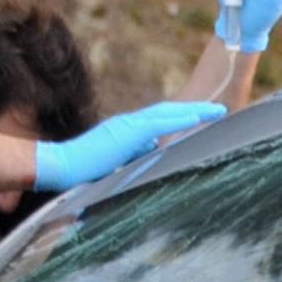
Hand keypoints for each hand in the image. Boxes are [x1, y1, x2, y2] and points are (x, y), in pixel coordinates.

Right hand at [32, 101, 226, 191]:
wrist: (61, 167)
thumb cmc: (84, 172)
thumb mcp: (117, 165)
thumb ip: (135, 158)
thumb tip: (152, 153)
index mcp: (128, 132)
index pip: (161, 121)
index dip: (183, 118)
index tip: (203, 119)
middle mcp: (130, 124)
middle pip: (169, 112)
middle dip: (195, 111)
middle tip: (220, 110)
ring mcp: (127, 125)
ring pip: (167, 113)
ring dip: (194, 111)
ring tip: (216, 111)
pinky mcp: (125, 132)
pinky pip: (157, 123)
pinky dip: (178, 120)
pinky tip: (196, 119)